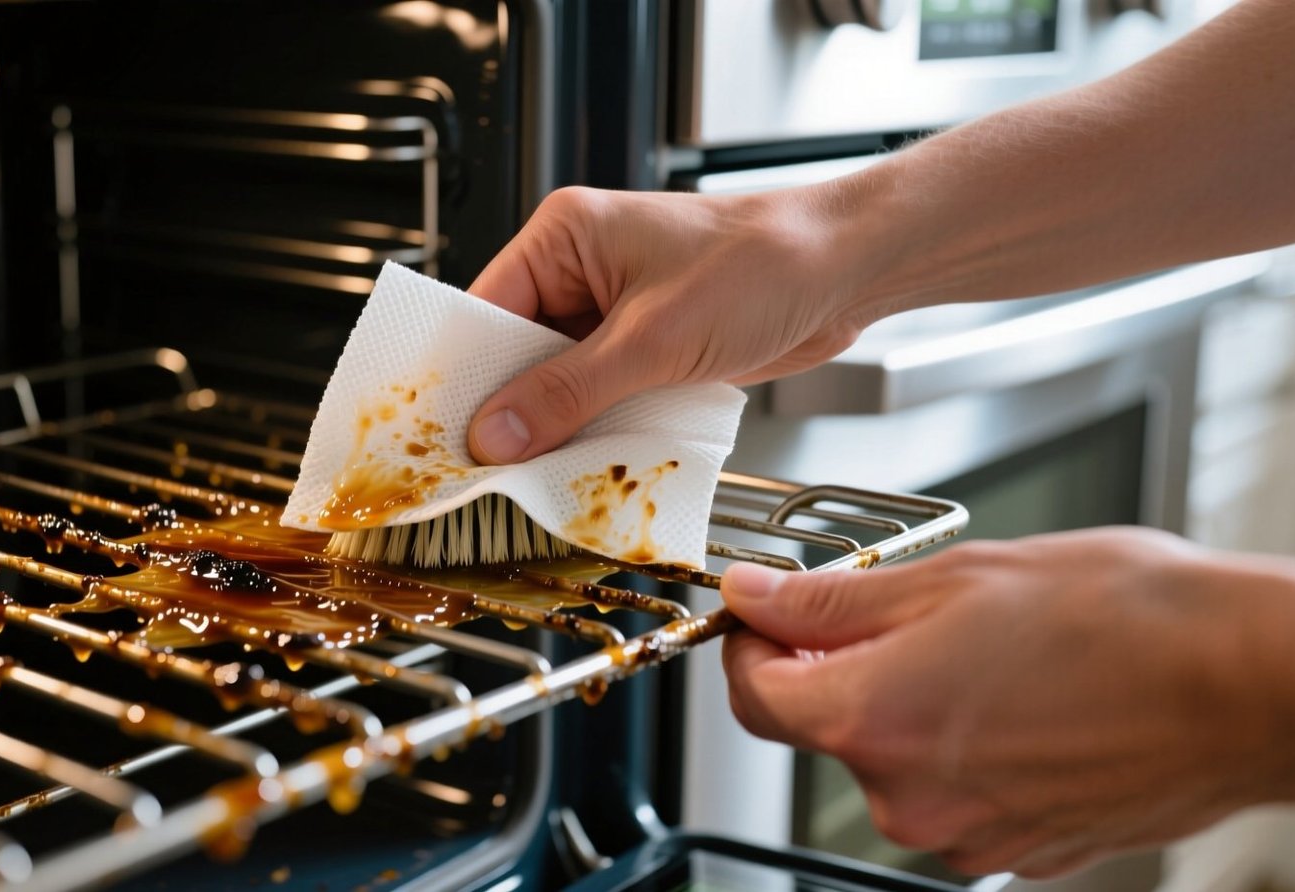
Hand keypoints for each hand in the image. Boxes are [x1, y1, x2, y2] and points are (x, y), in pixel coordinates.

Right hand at [464, 186, 871, 463]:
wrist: (847, 270)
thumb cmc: (764, 265)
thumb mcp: (652, 338)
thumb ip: (568, 391)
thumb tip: (494, 434)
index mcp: (566, 235)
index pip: (484, 312)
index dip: (462, 378)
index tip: (447, 437)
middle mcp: (582, 268)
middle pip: (516, 353)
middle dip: (512, 412)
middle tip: (490, 472)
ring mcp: (616, 310)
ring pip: (559, 381)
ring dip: (557, 427)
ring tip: (536, 477)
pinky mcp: (649, 345)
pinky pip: (602, 395)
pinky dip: (596, 429)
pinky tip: (587, 464)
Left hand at [719, 528, 1294, 877]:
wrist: (1246, 683)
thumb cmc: (1121, 619)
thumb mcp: (952, 577)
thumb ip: (832, 599)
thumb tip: (754, 597)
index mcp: (872, 720)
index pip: (751, 694)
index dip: (750, 642)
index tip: (769, 608)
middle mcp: (906, 797)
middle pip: (823, 726)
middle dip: (843, 665)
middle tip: (906, 608)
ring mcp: (965, 834)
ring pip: (892, 758)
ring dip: (910, 703)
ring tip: (987, 649)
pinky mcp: (1017, 849)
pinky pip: (955, 791)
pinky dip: (964, 743)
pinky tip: (1021, 696)